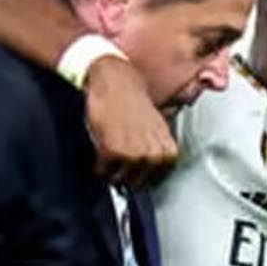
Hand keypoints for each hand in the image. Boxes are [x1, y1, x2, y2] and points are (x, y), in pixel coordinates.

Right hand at [84, 56, 177, 188]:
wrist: (115, 81)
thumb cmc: (133, 101)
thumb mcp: (157, 129)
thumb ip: (156, 152)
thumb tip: (148, 174)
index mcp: (168, 152)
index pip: (155, 182)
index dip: (141, 176)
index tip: (133, 170)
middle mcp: (154, 157)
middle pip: (136, 184)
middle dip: (125, 175)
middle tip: (118, 161)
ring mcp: (134, 157)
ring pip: (119, 180)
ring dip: (111, 171)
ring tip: (109, 154)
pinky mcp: (113, 153)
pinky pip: (103, 171)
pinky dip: (98, 165)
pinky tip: (101, 149)